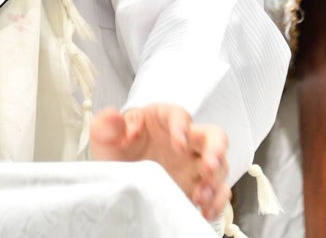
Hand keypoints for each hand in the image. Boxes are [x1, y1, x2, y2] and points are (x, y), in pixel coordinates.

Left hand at [90, 104, 229, 220]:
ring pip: (220, 166)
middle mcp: (185, 139)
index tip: (178, 144)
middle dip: (216, 150)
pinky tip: (204, 210)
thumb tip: (113, 116)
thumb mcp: (105, 137)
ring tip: (200, 196)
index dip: (181, 128)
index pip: (179, 115)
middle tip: (208, 166)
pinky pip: (218, 191)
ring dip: (215, 181)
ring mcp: (194, 163)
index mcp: (163, 120)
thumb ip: (106, 125)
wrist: (120, 176)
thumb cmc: (117, 148)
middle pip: (214, 136)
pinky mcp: (198, 185)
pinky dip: (216, 201)